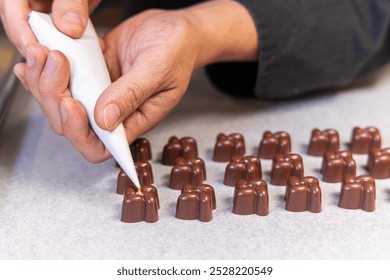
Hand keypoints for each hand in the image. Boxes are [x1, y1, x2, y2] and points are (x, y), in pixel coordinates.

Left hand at [13, 0, 257, 162]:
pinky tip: (39, 55)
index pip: (101, 146)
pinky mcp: (91, 73)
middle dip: (54, 98)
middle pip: (71, 124)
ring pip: (60, 101)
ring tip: (44, 53)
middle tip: (54, 64)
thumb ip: (132, 94)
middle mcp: (113, 111)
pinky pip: (62, 80)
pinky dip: (45, 70)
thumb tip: (104, 120)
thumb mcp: (159, 69)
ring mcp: (99, 92)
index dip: (79, 133)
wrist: (174, 30)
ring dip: (45, 81)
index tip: (72, 104)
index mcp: (134, 119)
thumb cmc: (177, 51)